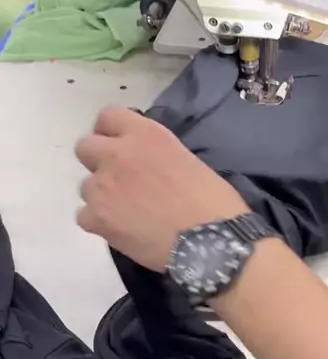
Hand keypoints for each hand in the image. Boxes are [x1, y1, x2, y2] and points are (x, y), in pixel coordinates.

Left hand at [75, 107, 248, 270]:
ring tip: (126, 213)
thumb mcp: (186, 159)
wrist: (209, 241)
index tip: (121, 147)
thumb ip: (156, 154)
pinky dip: (99, 223)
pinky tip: (122, 231)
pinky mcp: (95, 217)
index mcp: (146, 134)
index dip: (111, 133)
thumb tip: (146, 165)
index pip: (108, 116)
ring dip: (101, 196)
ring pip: (85, 186)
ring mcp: (102, 186)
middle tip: (119, 180)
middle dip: (97, 161)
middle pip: (85, 147)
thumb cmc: (212, 201)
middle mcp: (117, 154)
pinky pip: (84, 216)